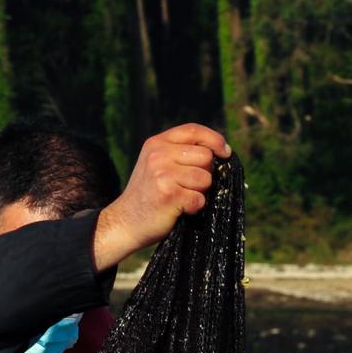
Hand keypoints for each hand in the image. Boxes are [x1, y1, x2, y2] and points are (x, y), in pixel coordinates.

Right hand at [92, 124, 231, 270]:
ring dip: (200, 192)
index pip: (194, 130)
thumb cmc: (150, 195)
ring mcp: (162, 173)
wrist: (125, 222)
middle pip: (205, 156)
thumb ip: (181, 153)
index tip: (226, 152)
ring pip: (205, 178)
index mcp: (157, 143)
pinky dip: (194, 208)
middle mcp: (158, 154)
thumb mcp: (158, 164)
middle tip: (188, 186)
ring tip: (181, 197)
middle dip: (205, 173)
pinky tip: (178, 209)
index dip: (215, 140)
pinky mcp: (168, 194)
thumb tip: (221, 152)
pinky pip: (199, 199)